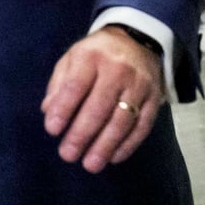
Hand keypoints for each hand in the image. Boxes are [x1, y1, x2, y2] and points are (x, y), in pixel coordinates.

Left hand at [40, 26, 163, 172]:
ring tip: (90, 164)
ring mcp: (139, 85)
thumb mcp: (71, 59)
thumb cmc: (95, 55)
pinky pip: (143, 125)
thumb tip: (48, 112)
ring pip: (123, 120)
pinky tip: (113, 158)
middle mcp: (117, 70)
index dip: (64, 109)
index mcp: (91, 57)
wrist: (137, 40)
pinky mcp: (155, 98)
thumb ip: (59, 84)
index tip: (52, 130)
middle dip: (82, 134)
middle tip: (67, 154)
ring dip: (105, 145)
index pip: (76, 85)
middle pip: (99, 106)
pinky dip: (128, 144)